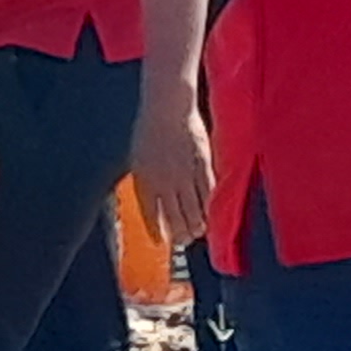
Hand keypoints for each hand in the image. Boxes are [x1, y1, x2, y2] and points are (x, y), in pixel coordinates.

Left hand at [130, 95, 212, 254]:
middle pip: (174, 216)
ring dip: (196, 223)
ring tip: (199, 231)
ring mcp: (185, 174)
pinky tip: (211, 212)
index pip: (151, 214)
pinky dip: (209, 205)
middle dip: (180, 232)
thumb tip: (153, 200)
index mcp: (145, 179)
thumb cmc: (151, 130)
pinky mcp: (203, 165)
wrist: (168, 108)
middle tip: (185, 240)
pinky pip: (207, 192)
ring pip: (193, 208)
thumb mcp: (139, 157)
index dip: (157, 230)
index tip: (162, 241)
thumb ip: (146, 179)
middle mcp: (164, 181)